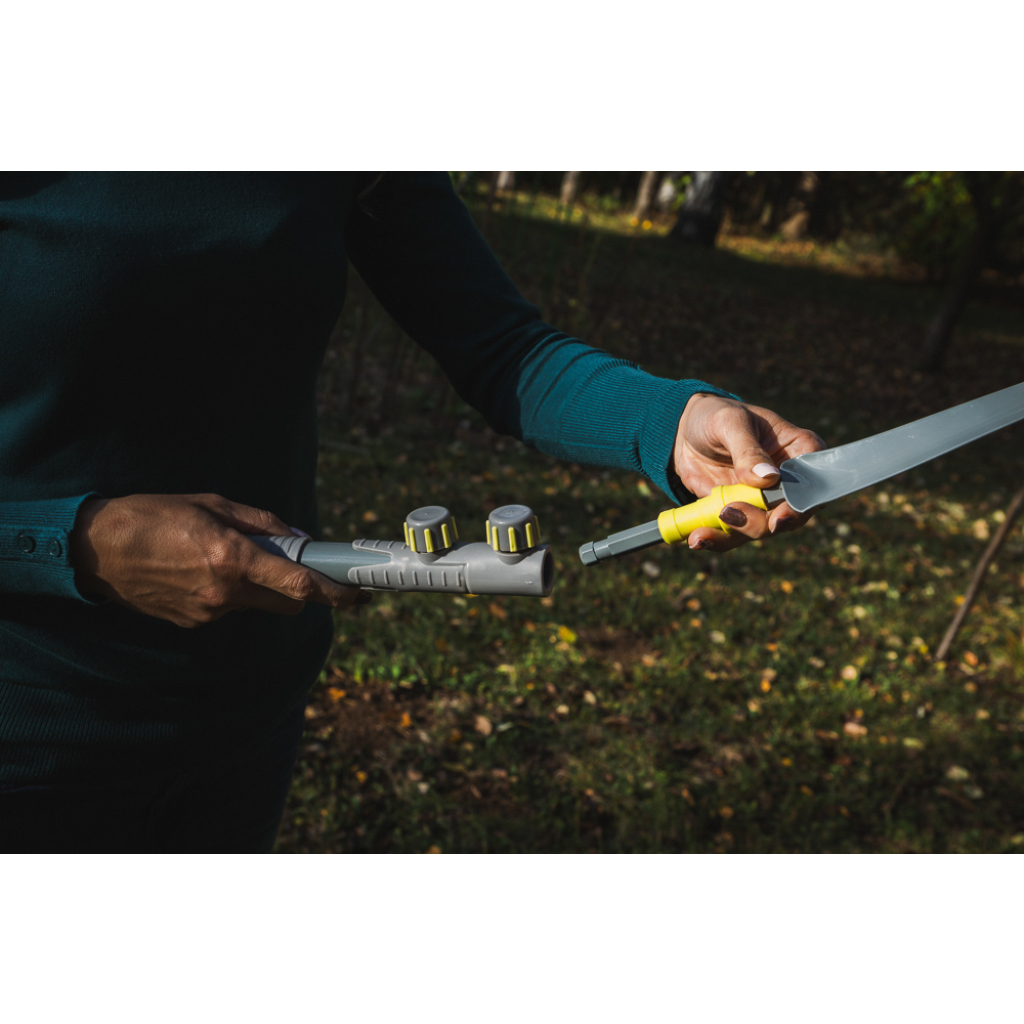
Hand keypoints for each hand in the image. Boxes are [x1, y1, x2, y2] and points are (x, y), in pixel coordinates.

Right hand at [70, 493, 366, 627]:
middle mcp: (224, 593)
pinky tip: (199, 570)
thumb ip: (262, 524)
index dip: (335, 592)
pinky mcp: (193, 623)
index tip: (359, 593)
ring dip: (257, 585)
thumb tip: (298, 540)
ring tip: (220, 555)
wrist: (95, 550)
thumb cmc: (153, 516)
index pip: (299, 584)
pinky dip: (229, 591)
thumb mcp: (213, 504)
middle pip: (287, 603)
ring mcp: (208, 613)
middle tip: (292, 564)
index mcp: (232, 559)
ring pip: (257, 604)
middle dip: (299, 588)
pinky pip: (229, 608)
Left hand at [673, 393, 824, 551]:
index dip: (801, 504)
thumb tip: (768, 478)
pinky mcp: (738, 512)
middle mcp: (786, 481)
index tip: (779, 518)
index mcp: (798, 451)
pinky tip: (696, 538)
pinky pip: (732, 533)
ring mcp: (762, 500)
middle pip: (789, 514)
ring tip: (700, 535)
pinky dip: (715, 538)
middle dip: (761, 523)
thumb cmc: (716, 416)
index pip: (814, 481)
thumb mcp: (730, 422)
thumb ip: (748, 450)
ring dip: (732, 535)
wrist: (683, 430)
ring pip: (760, 529)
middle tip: (730, 515)